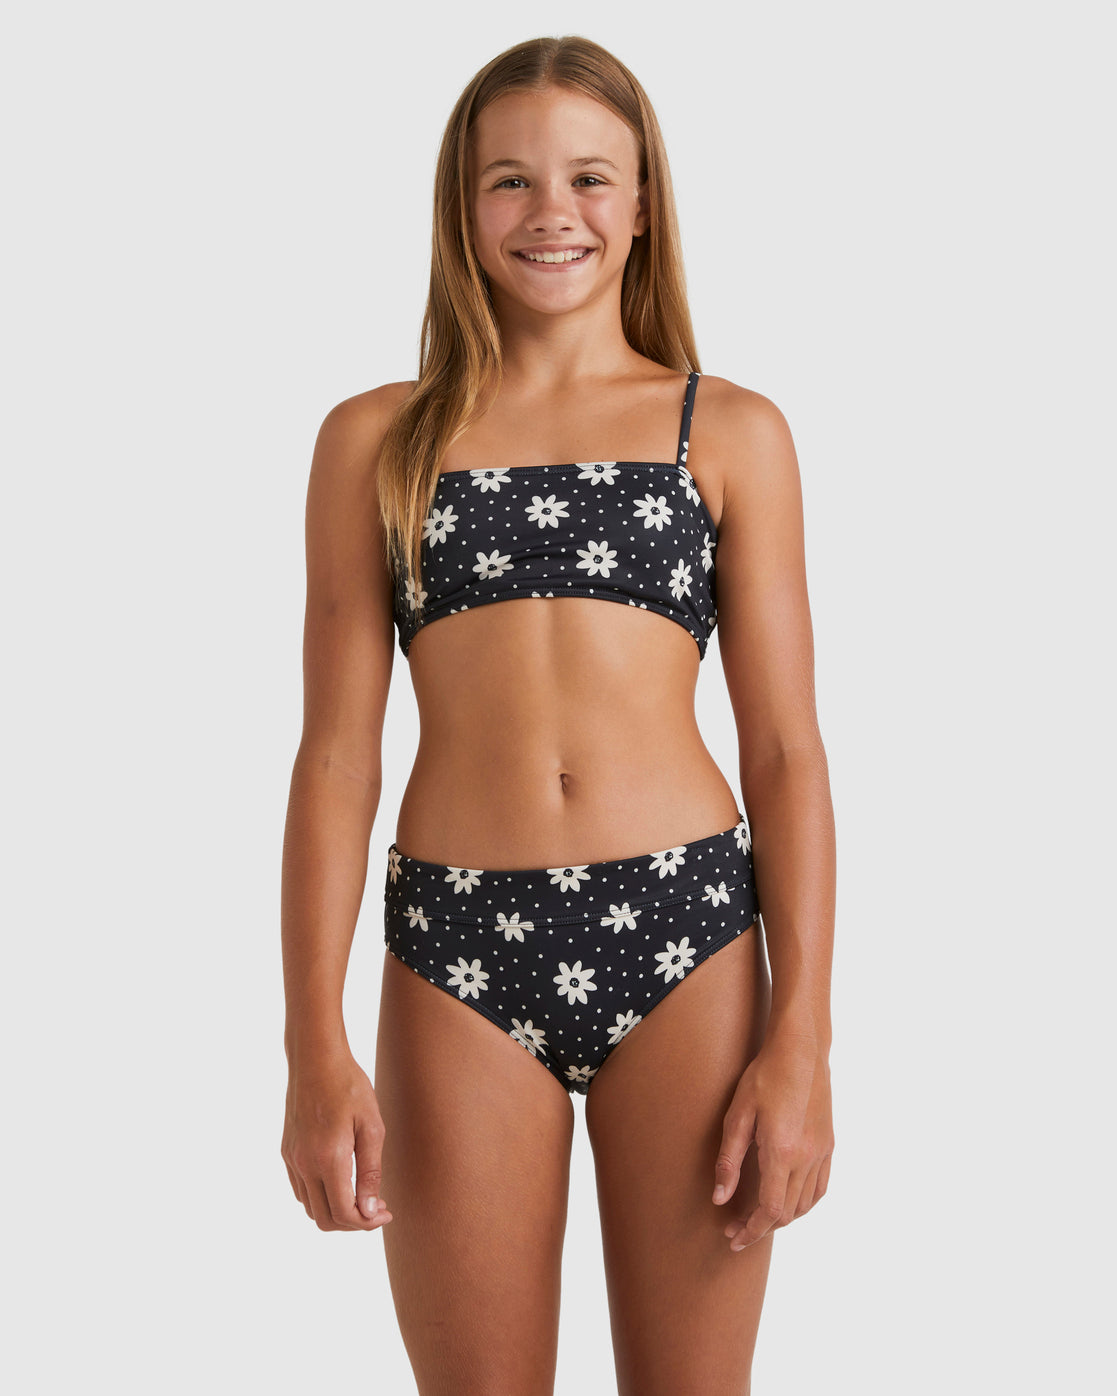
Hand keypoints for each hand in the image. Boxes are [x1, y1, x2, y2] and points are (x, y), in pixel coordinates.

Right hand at [281, 1051, 393, 1231]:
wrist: (316, 1058)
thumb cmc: (349, 1086)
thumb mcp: (372, 1125)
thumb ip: (370, 1171)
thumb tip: (368, 1210)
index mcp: (328, 1158)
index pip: (344, 1213)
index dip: (367, 1222)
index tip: (386, 1212)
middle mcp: (304, 1164)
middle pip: (324, 1219)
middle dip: (352, 1223)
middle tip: (376, 1207)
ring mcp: (292, 1159)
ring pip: (310, 1208)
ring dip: (335, 1212)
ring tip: (361, 1196)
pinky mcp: (287, 1151)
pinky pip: (300, 1190)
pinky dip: (320, 1197)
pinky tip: (340, 1181)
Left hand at [712, 1036, 832, 1250]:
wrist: (801, 1050)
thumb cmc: (764, 1077)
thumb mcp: (737, 1115)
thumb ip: (729, 1160)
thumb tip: (720, 1199)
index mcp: (782, 1152)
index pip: (769, 1210)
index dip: (751, 1231)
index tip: (733, 1239)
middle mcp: (807, 1158)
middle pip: (787, 1213)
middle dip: (760, 1227)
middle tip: (736, 1227)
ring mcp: (822, 1152)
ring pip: (805, 1205)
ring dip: (782, 1218)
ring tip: (757, 1216)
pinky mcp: (829, 1144)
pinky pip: (820, 1188)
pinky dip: (804, 1203)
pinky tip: (787, 1199)